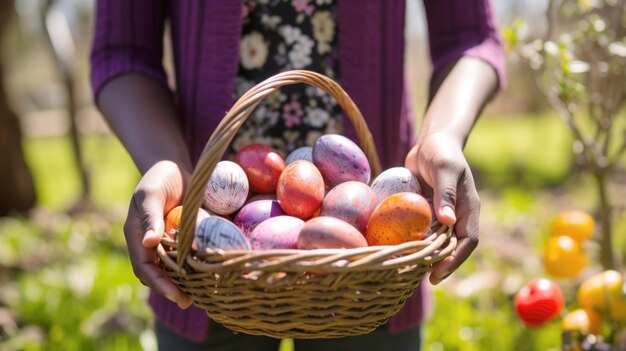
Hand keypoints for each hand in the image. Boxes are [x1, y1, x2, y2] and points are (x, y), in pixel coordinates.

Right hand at [124, 160, 192, 308]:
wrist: (174, 167)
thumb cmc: (159, 177)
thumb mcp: (151, 193)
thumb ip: (150, 216)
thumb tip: (148, 242)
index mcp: (137, 236)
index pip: (144, 267)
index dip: (158, 283)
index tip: (175, 293)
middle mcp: (151, 245)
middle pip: (158, 275)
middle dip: (172, 290)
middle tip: (190, 302)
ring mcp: (168, 244)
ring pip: (175, 271)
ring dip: (187, 284)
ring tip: (203, 295)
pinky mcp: (185, 239)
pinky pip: (191, 258)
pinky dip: (199, 267)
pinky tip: (213, 273)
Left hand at [405, 132, 479, 284]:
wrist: (431, 141)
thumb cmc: (441, 151)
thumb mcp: (444, 169)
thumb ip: (446, 193)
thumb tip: (447, 221)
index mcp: (468, 209)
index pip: (467, 241)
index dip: (455, 260)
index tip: (438, 273)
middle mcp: (456, 216)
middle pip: (450, 247)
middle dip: (437, 264)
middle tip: (418, 278)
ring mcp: (440, 215)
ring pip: (433, 242)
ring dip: (421, 255)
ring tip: (404, 269)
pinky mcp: (424, 212)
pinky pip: (418, 230)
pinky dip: (409, 240)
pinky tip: (392, 248)